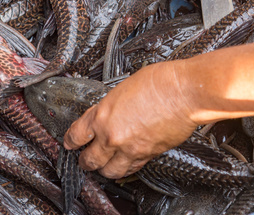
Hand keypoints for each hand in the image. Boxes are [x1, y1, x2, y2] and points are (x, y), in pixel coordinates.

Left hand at [63, 61, 197, 178]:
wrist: (184, 92)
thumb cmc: (159, 83)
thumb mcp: (122, 88)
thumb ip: (110, 105)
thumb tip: (106, 113)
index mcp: (103, 115)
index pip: (77, 135)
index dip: (70, 141)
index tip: (69, 143)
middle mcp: (113, 136)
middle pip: (90, 159)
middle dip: (84, 161)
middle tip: (83, 159)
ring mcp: (131, 148)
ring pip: (110, 171)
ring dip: (104, 169)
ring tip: (102, 166)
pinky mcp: (148, 155)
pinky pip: (132, 168)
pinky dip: (126, 168)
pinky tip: (125, 164)